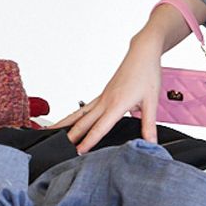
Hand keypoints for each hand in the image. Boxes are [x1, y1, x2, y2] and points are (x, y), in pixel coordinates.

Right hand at [51, 36, 164, 152]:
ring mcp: (102, 97)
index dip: (88, 141)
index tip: (78, 151)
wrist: (142, 54)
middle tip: (60, 148)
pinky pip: (85, 107)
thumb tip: (151, 142)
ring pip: (80, 113)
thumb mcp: (151, 101)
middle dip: (71, 135)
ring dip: (66, 123)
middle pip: (83, 121)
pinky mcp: (103, 94)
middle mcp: (105, 101)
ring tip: (54, 131)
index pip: (99, 127)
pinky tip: (71, 120)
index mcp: (116, 104)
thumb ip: (148, 124)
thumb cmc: (146, 73)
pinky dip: (75, 116)